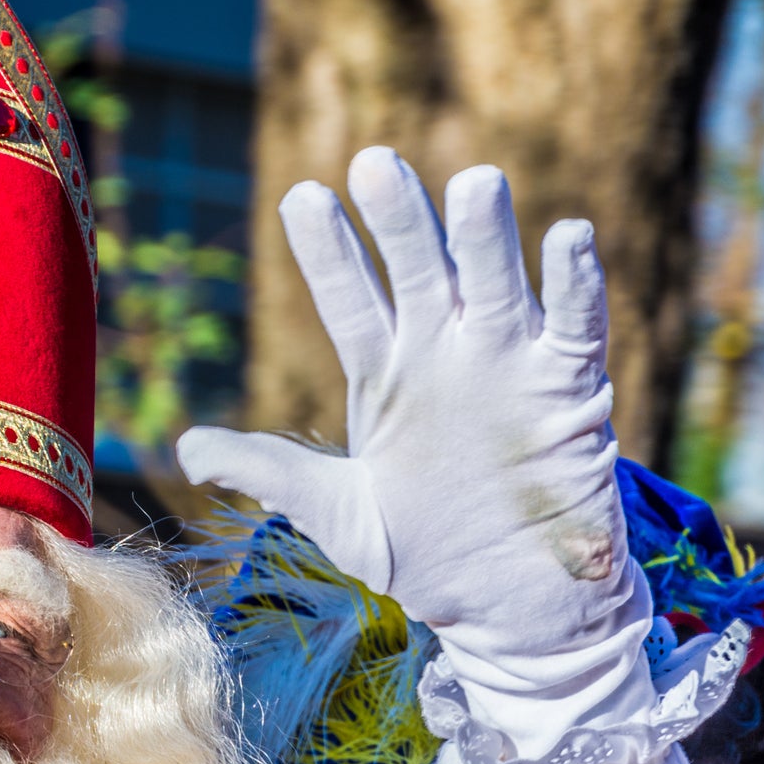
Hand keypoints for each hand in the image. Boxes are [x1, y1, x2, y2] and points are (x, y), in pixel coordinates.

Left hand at [178, 147, 633, 668]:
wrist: (504, 602)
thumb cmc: (419, 550)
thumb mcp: (333, 512)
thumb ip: (270, 472)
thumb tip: (187, 450)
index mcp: (387, 373)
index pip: (351, 298)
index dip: (328, 252)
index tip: (300, 197)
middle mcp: (446, 353)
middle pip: (420, 272)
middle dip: (399, 222)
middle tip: (375, 161)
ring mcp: (507, 365)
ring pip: (495, 284)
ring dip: (486, 238)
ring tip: (475, 183)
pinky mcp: (569, 390)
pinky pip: (575, 326)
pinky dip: (575, 284)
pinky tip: (568, 236)